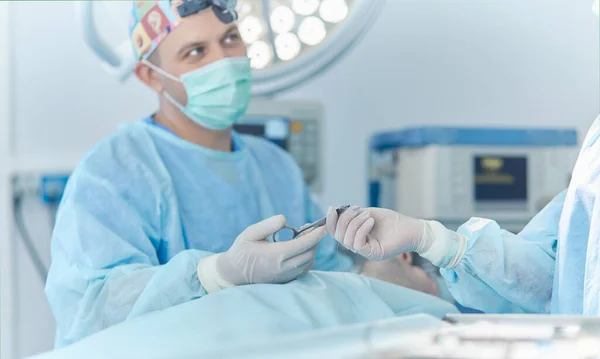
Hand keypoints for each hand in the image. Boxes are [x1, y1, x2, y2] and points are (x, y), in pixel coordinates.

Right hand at [198, 215, 325, 291]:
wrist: (233, 273)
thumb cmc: (241, 251)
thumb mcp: (250, 233)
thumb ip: (267, 225)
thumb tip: (284, 219)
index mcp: (276, 255)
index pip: (303, 244)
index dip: (316, 234)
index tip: (325, 226)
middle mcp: (283, 268)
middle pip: (310, 253)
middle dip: (315, 240)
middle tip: (311, 228)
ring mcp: (285, 276)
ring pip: (308, 262)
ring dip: (311, 249)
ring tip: (304, 236)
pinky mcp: (285, 280)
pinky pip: (303, 269)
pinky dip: (307, 258)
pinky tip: (301, 248)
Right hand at [326, 206, 466, 267]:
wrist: (412, 228)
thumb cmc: (393, 221)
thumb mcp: (368, 214)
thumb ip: (353, 215)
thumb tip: (337, 211)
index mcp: (356, 237)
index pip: (336, 232)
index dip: (331, 221)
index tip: (332, 208)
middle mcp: (359, 246)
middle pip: (339, 236)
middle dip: (344, 220)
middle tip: (356, 209)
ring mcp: (366, 252)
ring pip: (347, 240)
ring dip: (354, 223)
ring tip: (367, 215)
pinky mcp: (373, 254)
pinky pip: (358, 243)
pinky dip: (361, 229)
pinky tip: (370, 221)